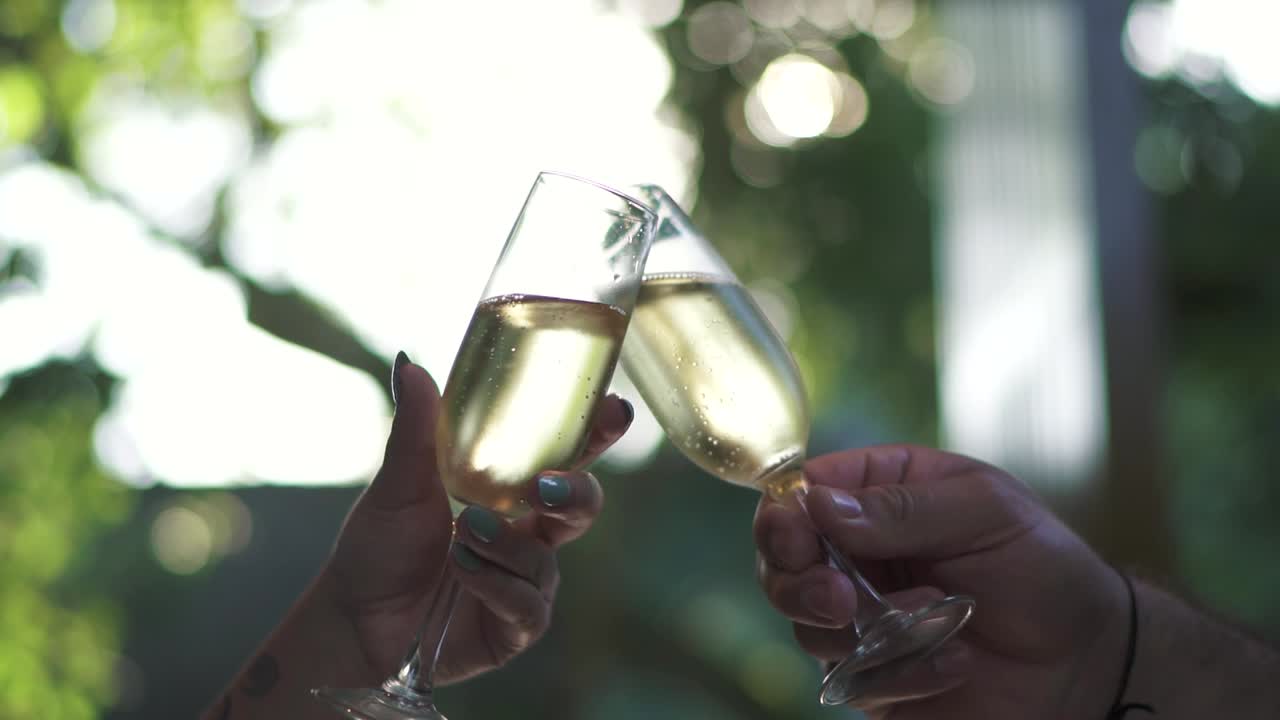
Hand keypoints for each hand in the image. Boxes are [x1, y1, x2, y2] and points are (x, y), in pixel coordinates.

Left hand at [325, 354, 631, 683]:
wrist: (353, 619)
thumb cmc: (379, 546)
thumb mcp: (397, 482)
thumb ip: (415, 428)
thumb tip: (409, 363)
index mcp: (511, 490)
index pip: (568, 455)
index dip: (597, 432)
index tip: (612, 409)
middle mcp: (529, 533)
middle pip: (583, 504)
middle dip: (576, 491)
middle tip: (543, 486)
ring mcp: (526, 581)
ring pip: (546, 557)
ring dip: (504, 543)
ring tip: (463, 532)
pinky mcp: (515, 627)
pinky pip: (528, 604)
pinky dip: (494, 583)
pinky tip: (461, 569)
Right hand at [754, 445, 1129, 718]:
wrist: (1087, 663)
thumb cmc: (1045, 568)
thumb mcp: (986, 512)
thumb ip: (903, 506)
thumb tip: (819, 504)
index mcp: (881, 494)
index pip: (801, 493)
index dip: (784, 515)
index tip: (795, 536)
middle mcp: (859, 554)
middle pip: (781, 561)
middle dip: (796, 580)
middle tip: (837, 599)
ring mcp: (861, 617)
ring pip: (805, 624)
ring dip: (859, 629)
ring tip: (933, 619)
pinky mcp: (875, 676)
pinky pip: (852, 678)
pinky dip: (902, 673)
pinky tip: (956, 662)